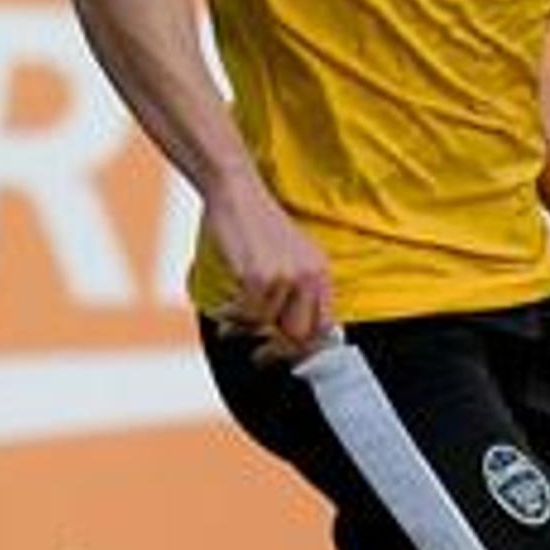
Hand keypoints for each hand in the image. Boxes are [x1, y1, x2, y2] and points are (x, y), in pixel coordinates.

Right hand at [203, 177, 336, 361]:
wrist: (238, 194)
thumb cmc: (258, 227)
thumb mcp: (291, 257)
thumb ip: (297, 290)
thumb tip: (290, 335)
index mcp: (321, 272)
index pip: (326, 325)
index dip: (307, 347)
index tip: (287, 355)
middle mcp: (310, 276)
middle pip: (300, 333)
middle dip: (277, 347)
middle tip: (258, 353)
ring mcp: (286, 276)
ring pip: (268, 324)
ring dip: (245, 328)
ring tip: (230, 323)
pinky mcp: (259, 276)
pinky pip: (247, 314)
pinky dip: (232, 316)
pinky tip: (223, 310)